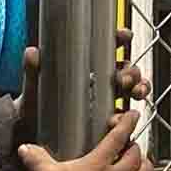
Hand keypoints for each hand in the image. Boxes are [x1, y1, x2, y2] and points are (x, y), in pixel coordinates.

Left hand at [14, 29, 149, 152]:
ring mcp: (104, 102)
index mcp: (85, 68)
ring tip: (136, 92)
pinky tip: (119, 118)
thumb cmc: (32, 107)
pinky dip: (126, 117)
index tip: (124, 36)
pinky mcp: (104, 123)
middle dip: (133, 71)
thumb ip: (33, 70)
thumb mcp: (33, 88)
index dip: (119, 39)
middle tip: (125, 78)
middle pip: (127, 70)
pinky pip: (123, 117)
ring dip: (140, 88)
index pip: (107, 49)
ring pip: (132, 90)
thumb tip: (32, 52)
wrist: (30, 134)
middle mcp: (99, 83)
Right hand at [18, 112, 152, 170]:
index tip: (134, 115)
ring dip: (144, 169)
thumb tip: (26, 149)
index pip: (118, 137)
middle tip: (133, 144)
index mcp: (99, 164)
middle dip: (136, 147)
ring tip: (144, 165)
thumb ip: (38, 159)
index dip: (127, 123)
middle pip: (135, 157)